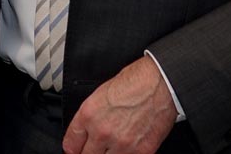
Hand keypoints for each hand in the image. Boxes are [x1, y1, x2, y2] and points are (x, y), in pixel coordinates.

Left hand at [62, 57, 177, 153]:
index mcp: (89, 115)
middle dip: (88, 153)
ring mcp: (122, 144)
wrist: (160, 84)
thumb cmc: (134, 83)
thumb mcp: (100, 95)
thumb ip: (90, 117)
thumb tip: (86, 131)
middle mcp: (102, 132)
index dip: (72, 148)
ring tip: (111, 148)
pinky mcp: (141, 151)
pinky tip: (127, 149)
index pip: (70, 144)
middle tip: (93, 149)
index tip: (75, 150)